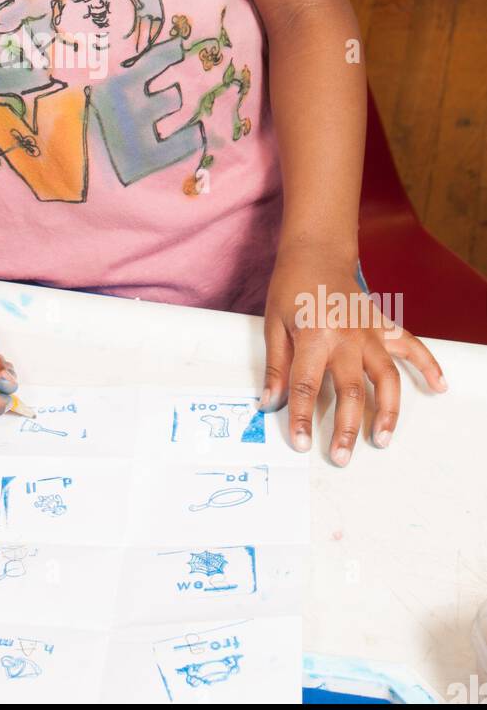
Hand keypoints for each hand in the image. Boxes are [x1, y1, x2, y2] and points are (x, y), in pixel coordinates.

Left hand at [261, 247, 446, 464]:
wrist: (316, 252)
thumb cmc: (291, 287)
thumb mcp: (274, 324)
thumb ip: (276, 366)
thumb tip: (270, 403)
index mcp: (314, 335)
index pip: (306, 385)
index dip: (302, 417)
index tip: (300, 443)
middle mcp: (346, 336)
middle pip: (350, 390)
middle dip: (346, 428)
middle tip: (341, 456)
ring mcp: (369, 331)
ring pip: (386, 377)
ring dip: (387, 411)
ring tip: (382, 438)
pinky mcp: (382, 325)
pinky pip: (411, 346)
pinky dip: (428, 364)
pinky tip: (439, 386)